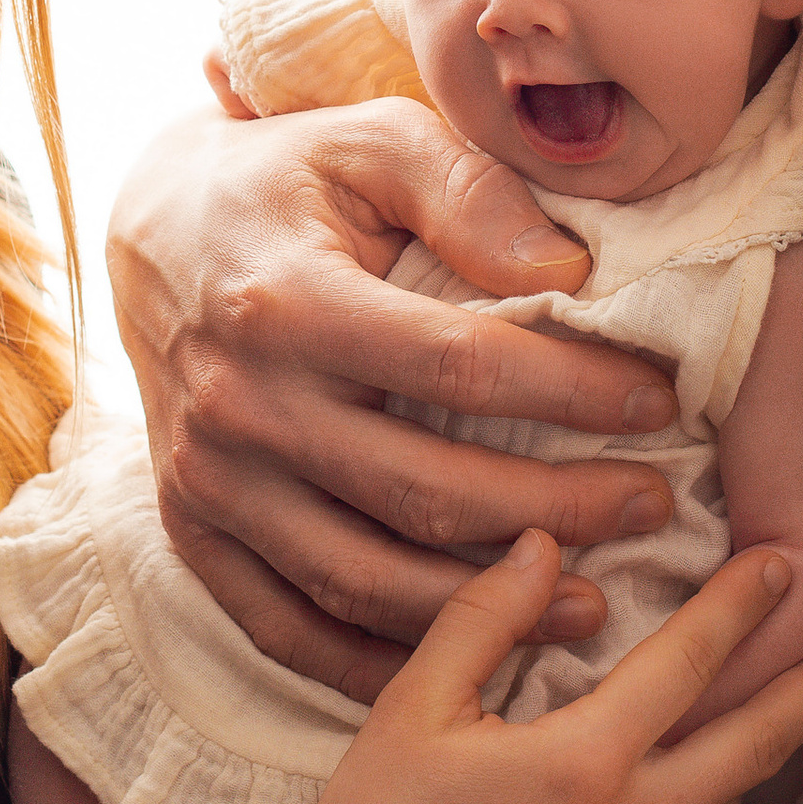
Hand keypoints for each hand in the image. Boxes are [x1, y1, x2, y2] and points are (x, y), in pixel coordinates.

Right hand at [107, 104, 684, 702]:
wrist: (145, 235)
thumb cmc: (286, 181)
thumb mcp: (371, 141)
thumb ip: (470, 192)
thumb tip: (569, 266)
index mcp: (285, 302)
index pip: (457, 367)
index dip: (571, 394)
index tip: (657, 402)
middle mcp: (237, 406)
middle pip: (424, 493)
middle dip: (558, 513)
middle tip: (651, 507)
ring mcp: (209, 483)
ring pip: (365, 582)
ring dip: (489, 611)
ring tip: (592, 604)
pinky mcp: (191, 533)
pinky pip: (291, 629)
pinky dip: (383, 662)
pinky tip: (473, 662)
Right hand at [246, 531, 802, 803]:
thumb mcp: (413, 708)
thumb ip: (487, 618)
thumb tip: (546, 545)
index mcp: (583, 764)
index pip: (691, 664)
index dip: (743, 606)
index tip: (786, 562)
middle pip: (755, 745)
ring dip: (762, 751)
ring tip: (790, 703)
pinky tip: (693, 788)